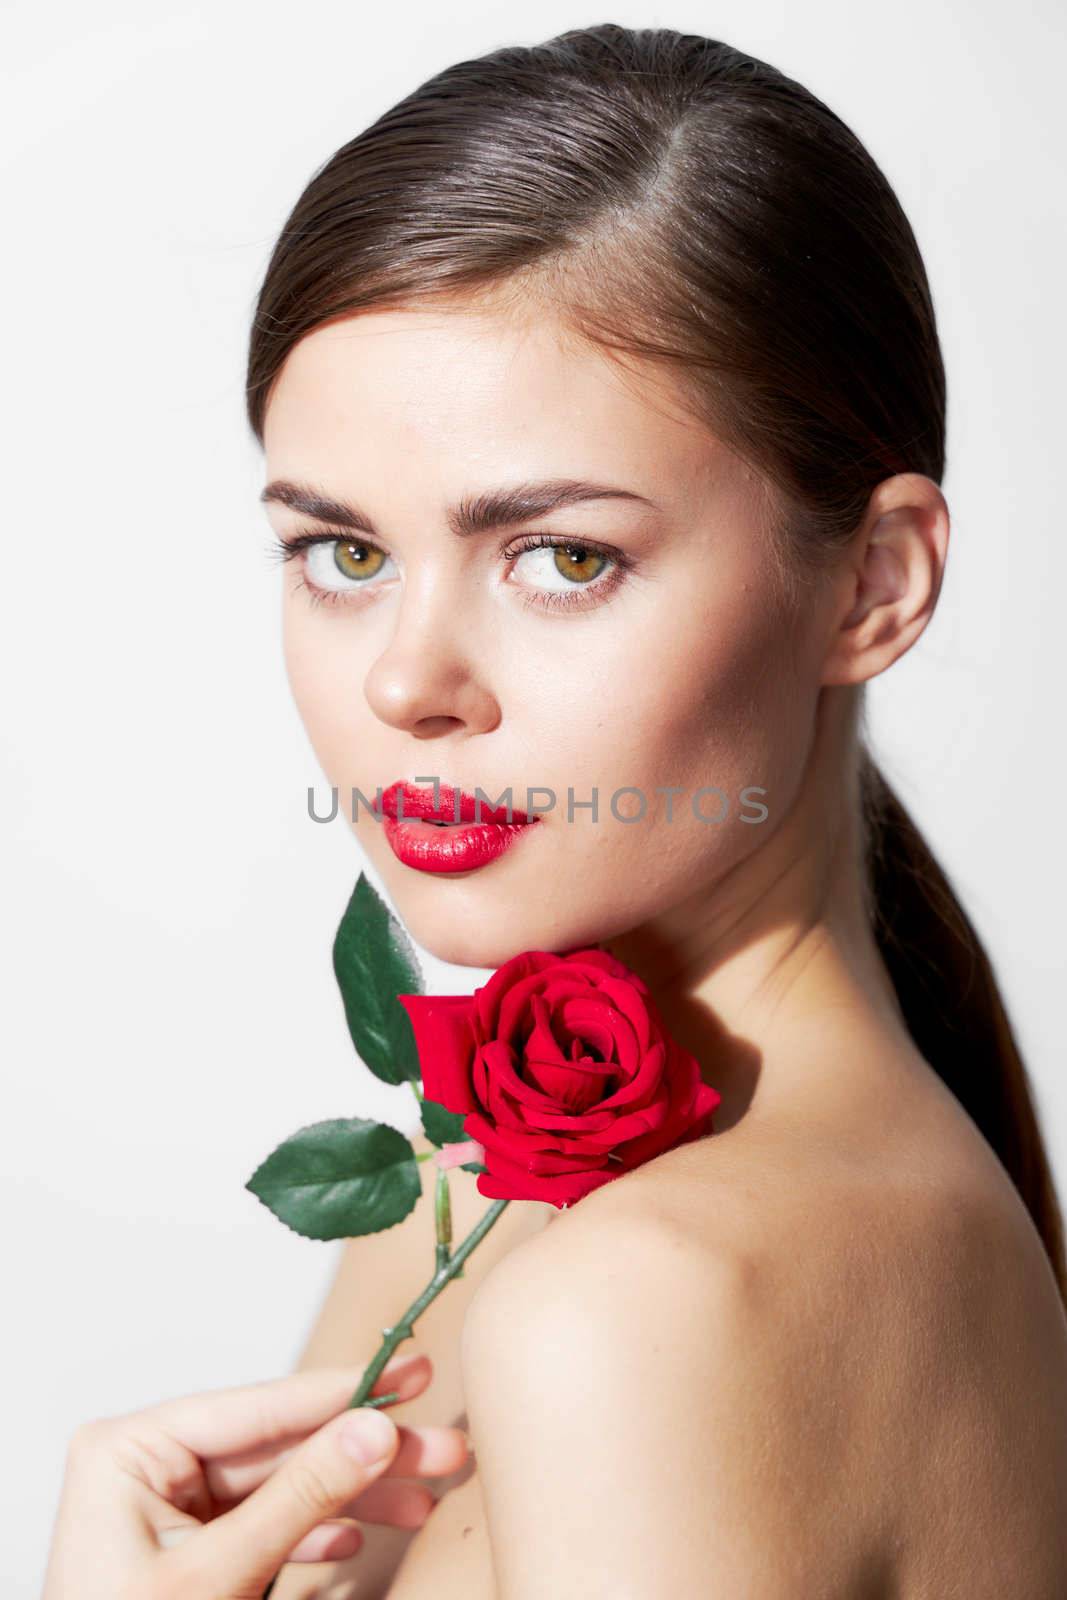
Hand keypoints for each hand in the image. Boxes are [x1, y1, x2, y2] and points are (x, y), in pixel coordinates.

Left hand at [41, 1351, 469, 1599]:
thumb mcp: (219, 1574)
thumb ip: (300, 1497)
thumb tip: (374, 1431)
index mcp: (131, 1450)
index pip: (259, 1407)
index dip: (343, 1391)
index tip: (411, 1373)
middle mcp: (151, 1466)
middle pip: (281, 1446)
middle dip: (364, 1455)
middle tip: (441, 1448)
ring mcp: (170, 1508)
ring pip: (284, 1487)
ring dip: (354, 1498)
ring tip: (422, 1503)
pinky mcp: (190, 1549)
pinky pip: (265, 1526)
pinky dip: (314, 1536)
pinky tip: (355, 1544)